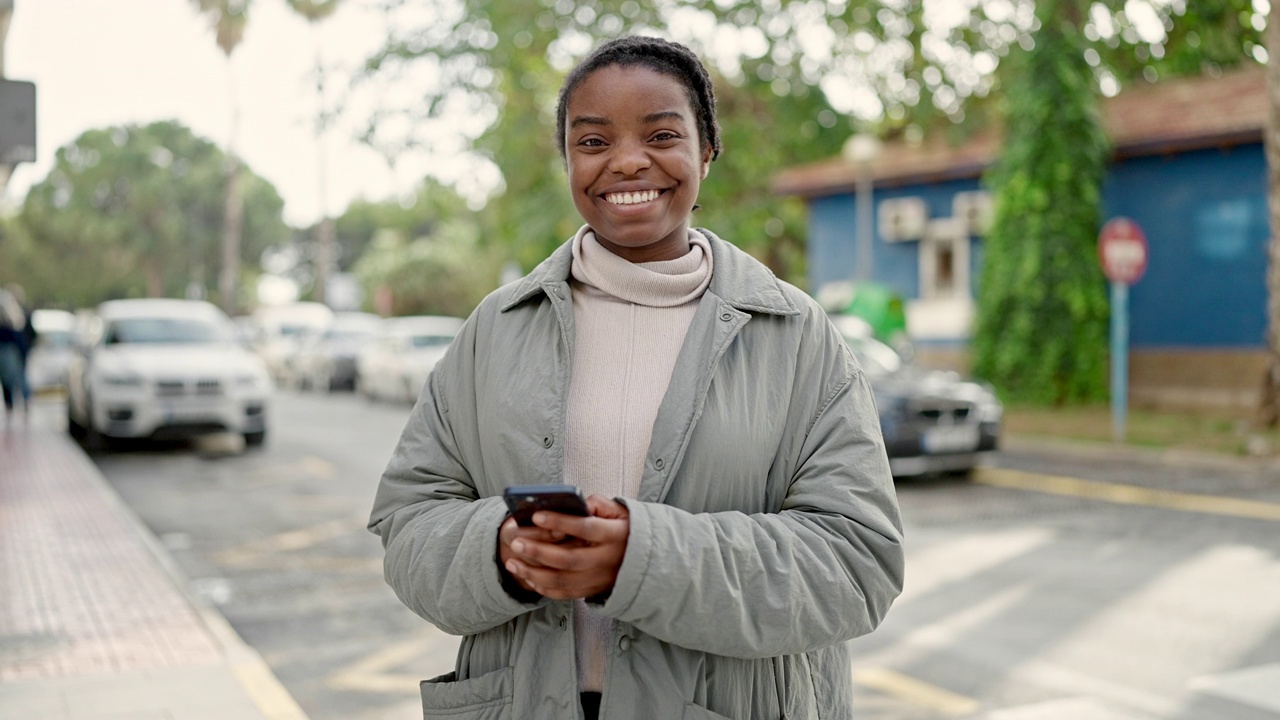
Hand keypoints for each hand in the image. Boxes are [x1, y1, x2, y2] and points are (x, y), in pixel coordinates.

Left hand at [500, 496, 629, 599]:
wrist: (648, 561)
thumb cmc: (626, 529)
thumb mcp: (621, 512)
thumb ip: (598, 505)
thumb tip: (576, 504)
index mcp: (615, 535)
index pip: (585, 528)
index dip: (560, 521)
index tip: (537, 515)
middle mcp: (606, 560)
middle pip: (568, 559)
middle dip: (539, 551)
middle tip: (517, 542)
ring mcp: (598, 579)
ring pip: (562, 581)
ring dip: (534, 573)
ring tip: (513, 561)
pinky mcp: (592, 591)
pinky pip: (564, 594)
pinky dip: (543, 588)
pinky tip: (527, 577)